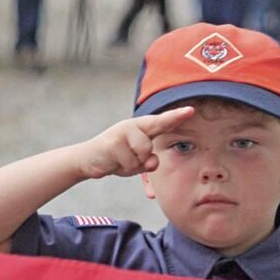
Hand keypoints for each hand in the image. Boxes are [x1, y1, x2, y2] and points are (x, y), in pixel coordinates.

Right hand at [80, 106, 194, 178]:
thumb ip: (148, 162)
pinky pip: (131, 161)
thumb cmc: (117, 159)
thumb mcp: (136, 163)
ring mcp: (123, 131)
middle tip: (191, 110)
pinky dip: (125, 168)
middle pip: (157, 124)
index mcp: (143, 130)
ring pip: (144, 152)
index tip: (191, 110)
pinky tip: (114, 162)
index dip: (177, 116)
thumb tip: (153, 161)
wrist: (88, 160)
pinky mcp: (114, 141)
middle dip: (174, 117)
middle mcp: (134, 126)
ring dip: (135, 164)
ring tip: (122, 160)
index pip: (162, 123)